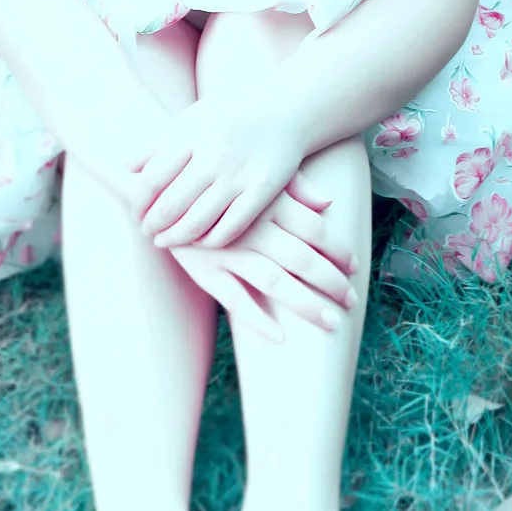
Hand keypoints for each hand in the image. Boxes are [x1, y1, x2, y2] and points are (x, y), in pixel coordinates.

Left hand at [131, 95, 316, 248]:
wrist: (287, 110)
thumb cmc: (231, 116)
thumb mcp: (193, 118)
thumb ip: (158, 143)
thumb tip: (125, 168)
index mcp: (192, 133)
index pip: (151, 180)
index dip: (138, 202)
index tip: (136, 211)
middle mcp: (215, 153)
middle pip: (170, 205)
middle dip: (152, 224)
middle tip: (148, 231)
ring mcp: (241, 173)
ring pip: (197, 222)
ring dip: (176, 238)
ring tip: (166, 240)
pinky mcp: (264, 190)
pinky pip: (230, 228)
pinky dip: (210, 241)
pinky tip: (201, 240)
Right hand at [168, 185, 359, 340]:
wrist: (157, 182)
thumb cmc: (215, 175)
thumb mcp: (254, 172)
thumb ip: (294, 186)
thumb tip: (328, 203)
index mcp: (270, 201)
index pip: (316, 229)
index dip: (338, 251)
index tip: (354, 267)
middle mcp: (253, 227)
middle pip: (304, 260)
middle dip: (332, 283)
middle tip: (352, 301)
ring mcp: (228, 251)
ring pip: (276, 283)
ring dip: (307, 305)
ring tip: (331, 323)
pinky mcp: (205, 269)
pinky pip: (235, 300)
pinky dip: (258, 320)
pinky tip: (281, 337)